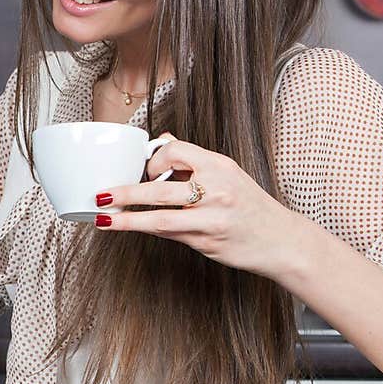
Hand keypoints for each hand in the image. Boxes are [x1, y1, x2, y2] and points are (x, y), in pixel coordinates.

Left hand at [94, 138, 305, 281]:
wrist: (280, 240)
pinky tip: (126, 227)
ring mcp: (211, 219)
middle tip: (102, 193)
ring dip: (127, 219)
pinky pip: (168, 234)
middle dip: (127, 192)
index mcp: (219, 166)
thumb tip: (161, 141)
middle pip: (161, 189)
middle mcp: (216, 191)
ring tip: (103, 217)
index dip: (154, 159)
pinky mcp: (206, 242)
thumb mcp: (227, 173)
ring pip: (160, 218)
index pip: (176, 151)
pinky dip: (145, 229)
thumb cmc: (249, 205)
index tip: (145, 169)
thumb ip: (194, 160)